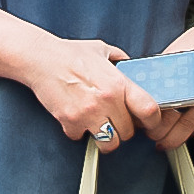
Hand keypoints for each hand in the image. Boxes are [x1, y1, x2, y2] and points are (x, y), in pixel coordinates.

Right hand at [25, 38, 165, 153]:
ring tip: (99, 126)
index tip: (150, 123)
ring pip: (109, 143)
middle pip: (128, 132)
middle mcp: (106, 100)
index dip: (153, 121)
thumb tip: (133, 67)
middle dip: (123, 129)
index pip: (149, 110)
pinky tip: (76, 118)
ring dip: (106, 138)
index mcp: (118, 83)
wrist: (40, 58)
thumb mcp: (102, 50)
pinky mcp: (70, 122)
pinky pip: (82, 137)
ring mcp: (88, 113)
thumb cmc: (69, 53)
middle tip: (115, 121)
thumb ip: (121, 60)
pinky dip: (79, 131)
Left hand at [149, 0, 193, 150]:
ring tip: (168, 140)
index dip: (150, 119)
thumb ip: (162, 70)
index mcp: (181, 73)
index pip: (161, 106)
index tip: (142, 123)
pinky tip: (190, 131)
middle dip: (163, 135)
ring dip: (179, 138)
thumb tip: (145, 85)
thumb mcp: (174, 51)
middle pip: (178, 123)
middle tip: (154, 137)